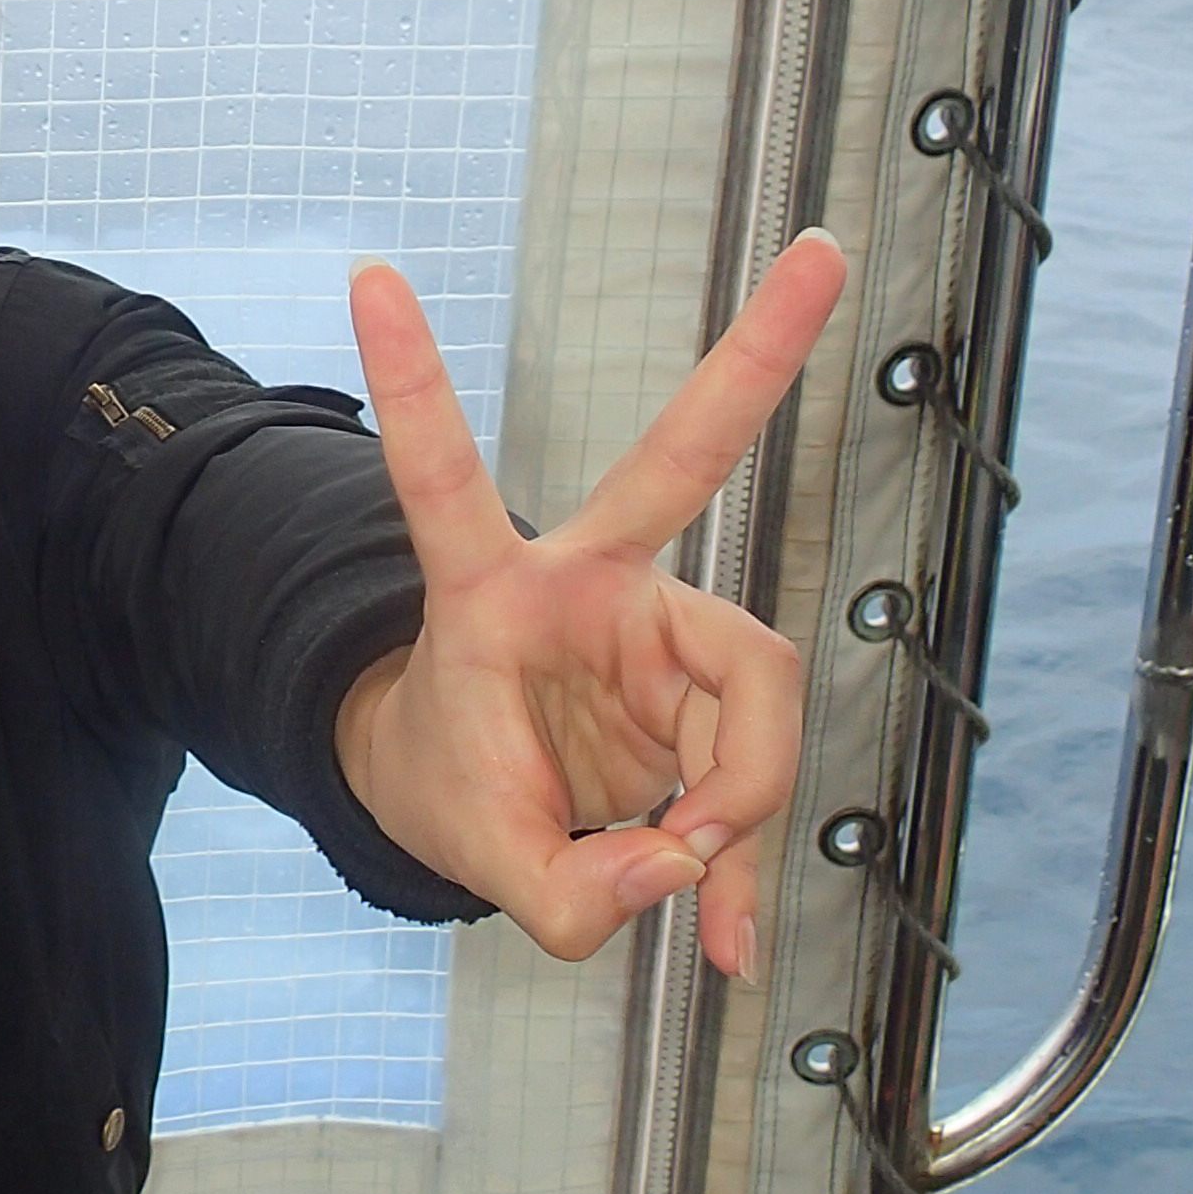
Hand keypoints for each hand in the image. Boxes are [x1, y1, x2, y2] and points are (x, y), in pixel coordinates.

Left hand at [335, 232, 848, 977]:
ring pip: (751, 702)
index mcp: (489, 590)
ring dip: (735, 811)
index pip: (440, 475)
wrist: (471, 806)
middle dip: (758, 356)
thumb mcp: (474, 851)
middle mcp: (590, 586)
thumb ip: (564, 891)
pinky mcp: (705, 695)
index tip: (368, 272)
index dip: (410, 380)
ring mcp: (658, 635)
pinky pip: (754, 780)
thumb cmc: (447, 783)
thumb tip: (678, 872)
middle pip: (684, 465)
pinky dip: (746, 866)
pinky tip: (733, 942)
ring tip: (684, 888)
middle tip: (824, 251)